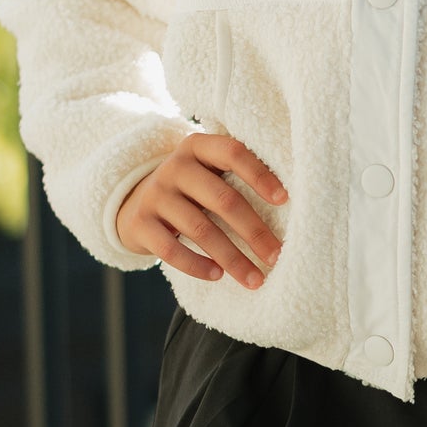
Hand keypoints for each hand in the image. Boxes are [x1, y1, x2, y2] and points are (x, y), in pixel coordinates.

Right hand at [115, 133, 286, 287]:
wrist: (135, 201)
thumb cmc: (191, 189)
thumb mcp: (207, 171)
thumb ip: (236, 177)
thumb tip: (291, 209)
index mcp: (198, 147)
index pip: (233, 153)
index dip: (259, 175)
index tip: (285, 200)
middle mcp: (175, 167)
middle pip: (222, 199)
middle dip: (254, 231)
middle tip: (277, 256)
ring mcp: (155, 195)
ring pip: (200, 229)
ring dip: (232, 258)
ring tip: (255, 279)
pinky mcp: (140, 223)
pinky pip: (170, 249)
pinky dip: (196, 265)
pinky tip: (217, 276)